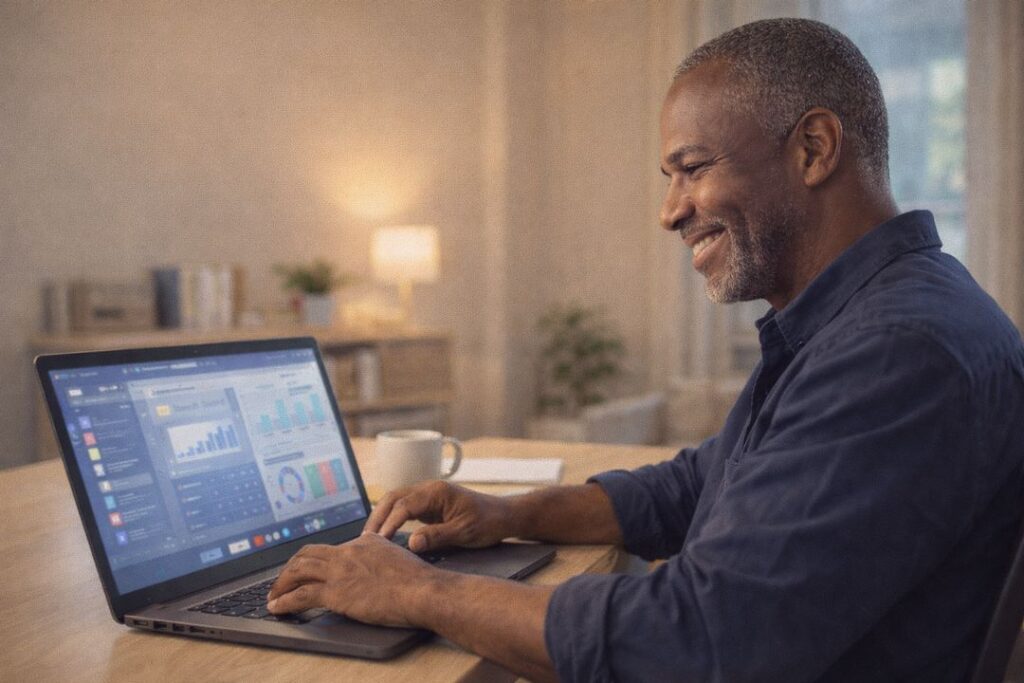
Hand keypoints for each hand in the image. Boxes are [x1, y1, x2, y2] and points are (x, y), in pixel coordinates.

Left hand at [266, 532, 438, 626]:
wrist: (421, 590)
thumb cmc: (416, 579)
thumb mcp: (397, 555)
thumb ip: (381, 553)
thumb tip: (378, 555)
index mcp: (362, 542)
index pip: (330, 548)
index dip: (315, 560)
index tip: (308, 570)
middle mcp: (347, 551)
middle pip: (307, 554)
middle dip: (290, 568)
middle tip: (282, 581)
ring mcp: (339, 571)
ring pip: (298, 571)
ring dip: (281, 584)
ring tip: (273, 595)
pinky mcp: (336, 593)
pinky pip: (300, 596)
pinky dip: (284, 601)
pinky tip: (277, 607)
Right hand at [366, 480, 514, 552]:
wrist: (503, 516)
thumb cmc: (488, 522)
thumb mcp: (464, 532)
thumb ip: (437, 537)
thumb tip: (411, 543)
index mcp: (437, 492)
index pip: (404, 504)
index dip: (390, 523)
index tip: (379, 541)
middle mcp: (429, 489)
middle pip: (394, 497)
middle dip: (377, 517)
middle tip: (365, 540)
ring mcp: (428, 496)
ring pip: (396, 502)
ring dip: (381, 517)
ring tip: (369, 539)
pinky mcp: (428, 506)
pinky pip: (404, 509)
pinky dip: (391, 520)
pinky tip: (384, 535)